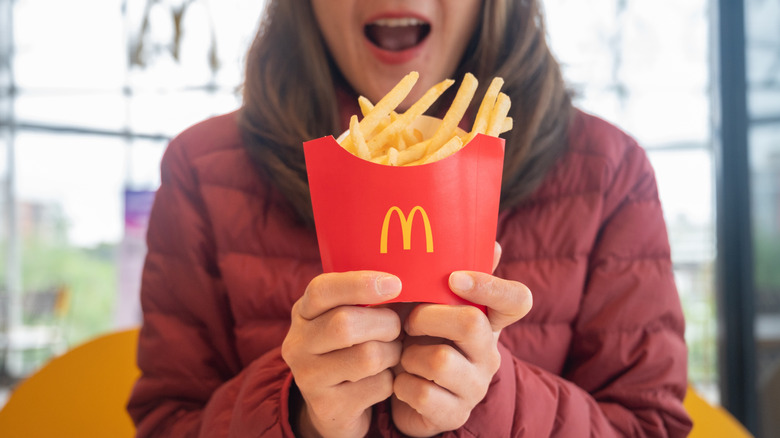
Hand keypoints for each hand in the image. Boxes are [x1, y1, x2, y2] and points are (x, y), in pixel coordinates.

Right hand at [281, 271, 403, 437]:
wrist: (334, 406)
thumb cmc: (352, 349)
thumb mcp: (351, 318)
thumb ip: (368, 297)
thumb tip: (413, 278)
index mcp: (303, 312)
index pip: (322, 290)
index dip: (359, 284)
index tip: (394, 284)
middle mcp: (297, 343)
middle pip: (346, 323)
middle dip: (385, 323)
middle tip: (397, 328)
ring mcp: (308, 377)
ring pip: (367, 357)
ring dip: (392, 353)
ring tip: (392, 353)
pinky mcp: (327, 406)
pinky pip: (376, 386)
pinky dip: (390, 382)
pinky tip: (383, 380)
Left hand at [391, 243, 532, 436]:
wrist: (402, 390)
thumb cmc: (417, 338)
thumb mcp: (431, 304)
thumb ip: (450, 273)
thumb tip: (492, 242)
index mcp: (489, 321)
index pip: (517, 299)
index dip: (490, 286)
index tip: (454, 279)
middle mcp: (490, 353)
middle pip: (471, 323)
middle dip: (427, 317)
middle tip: (409, 322)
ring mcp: (476, 386)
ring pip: (440, 360)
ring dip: (409, 354)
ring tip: (402, 355)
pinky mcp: (455, 413)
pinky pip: (423, 392)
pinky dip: (401, 384)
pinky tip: (400, 381)